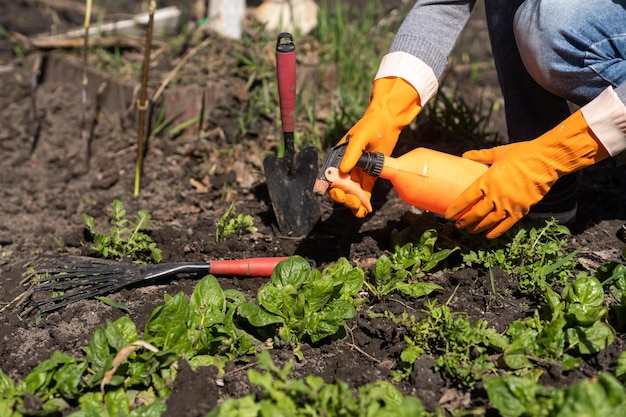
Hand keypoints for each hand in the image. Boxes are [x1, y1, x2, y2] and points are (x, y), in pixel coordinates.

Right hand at [328, 77, 421, 216]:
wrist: (387, 122)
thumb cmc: (370, 126)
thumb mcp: (360, 137)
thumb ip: (351, 153)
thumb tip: (343, 170)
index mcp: (338, 158)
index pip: (330, 177)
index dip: (331, 188)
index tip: (339, 194)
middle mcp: (345, 167)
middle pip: (340, 188)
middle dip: (345, 198)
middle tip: (354, 202)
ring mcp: (358, 172)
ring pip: (352, 193)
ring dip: (354, 204)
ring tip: (360, 211)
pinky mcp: (369, 176)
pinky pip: (364, 192)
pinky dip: (364, 202)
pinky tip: (366, 210)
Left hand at [445, 110, 608, 238]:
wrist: (547, 160)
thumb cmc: (522, 154)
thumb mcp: (498, 152)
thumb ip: (481, 156)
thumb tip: (465, 155)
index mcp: (487, 180)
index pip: (466, 198)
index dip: (455, 208)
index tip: (447, 215)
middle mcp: (496, 195)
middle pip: (475, 214)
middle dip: (464, 222)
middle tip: (457, 225)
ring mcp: (508, 204)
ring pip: (488, 222)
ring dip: (476, 228)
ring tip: (469, 231)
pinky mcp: (521, 210)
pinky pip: (505, 225)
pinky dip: (495, 232)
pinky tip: (488, 236)